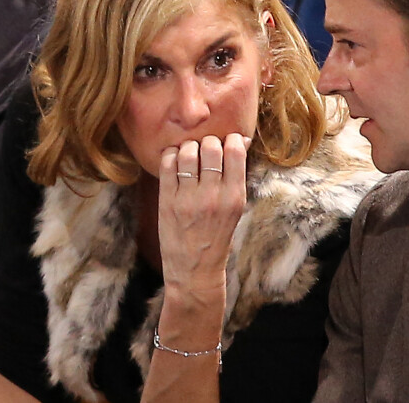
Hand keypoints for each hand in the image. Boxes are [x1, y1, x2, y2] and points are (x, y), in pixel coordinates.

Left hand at [158, 134, 247, 299]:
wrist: (194, 270)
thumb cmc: (218, 236)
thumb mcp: (236, 208)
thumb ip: (236, 176)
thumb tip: (241, 142)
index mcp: (234, 197)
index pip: (235, 152)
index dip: (232, 139)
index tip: (229, 141)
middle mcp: (212, 197)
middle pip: (211, 147)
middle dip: (209, 141)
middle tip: (207, 148)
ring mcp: (188, 199)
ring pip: (188, 152)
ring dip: (189, 146)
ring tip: (190, 153)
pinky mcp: (167, 202)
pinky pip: (167, 164)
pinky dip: (171, 155)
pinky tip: (176, 160)